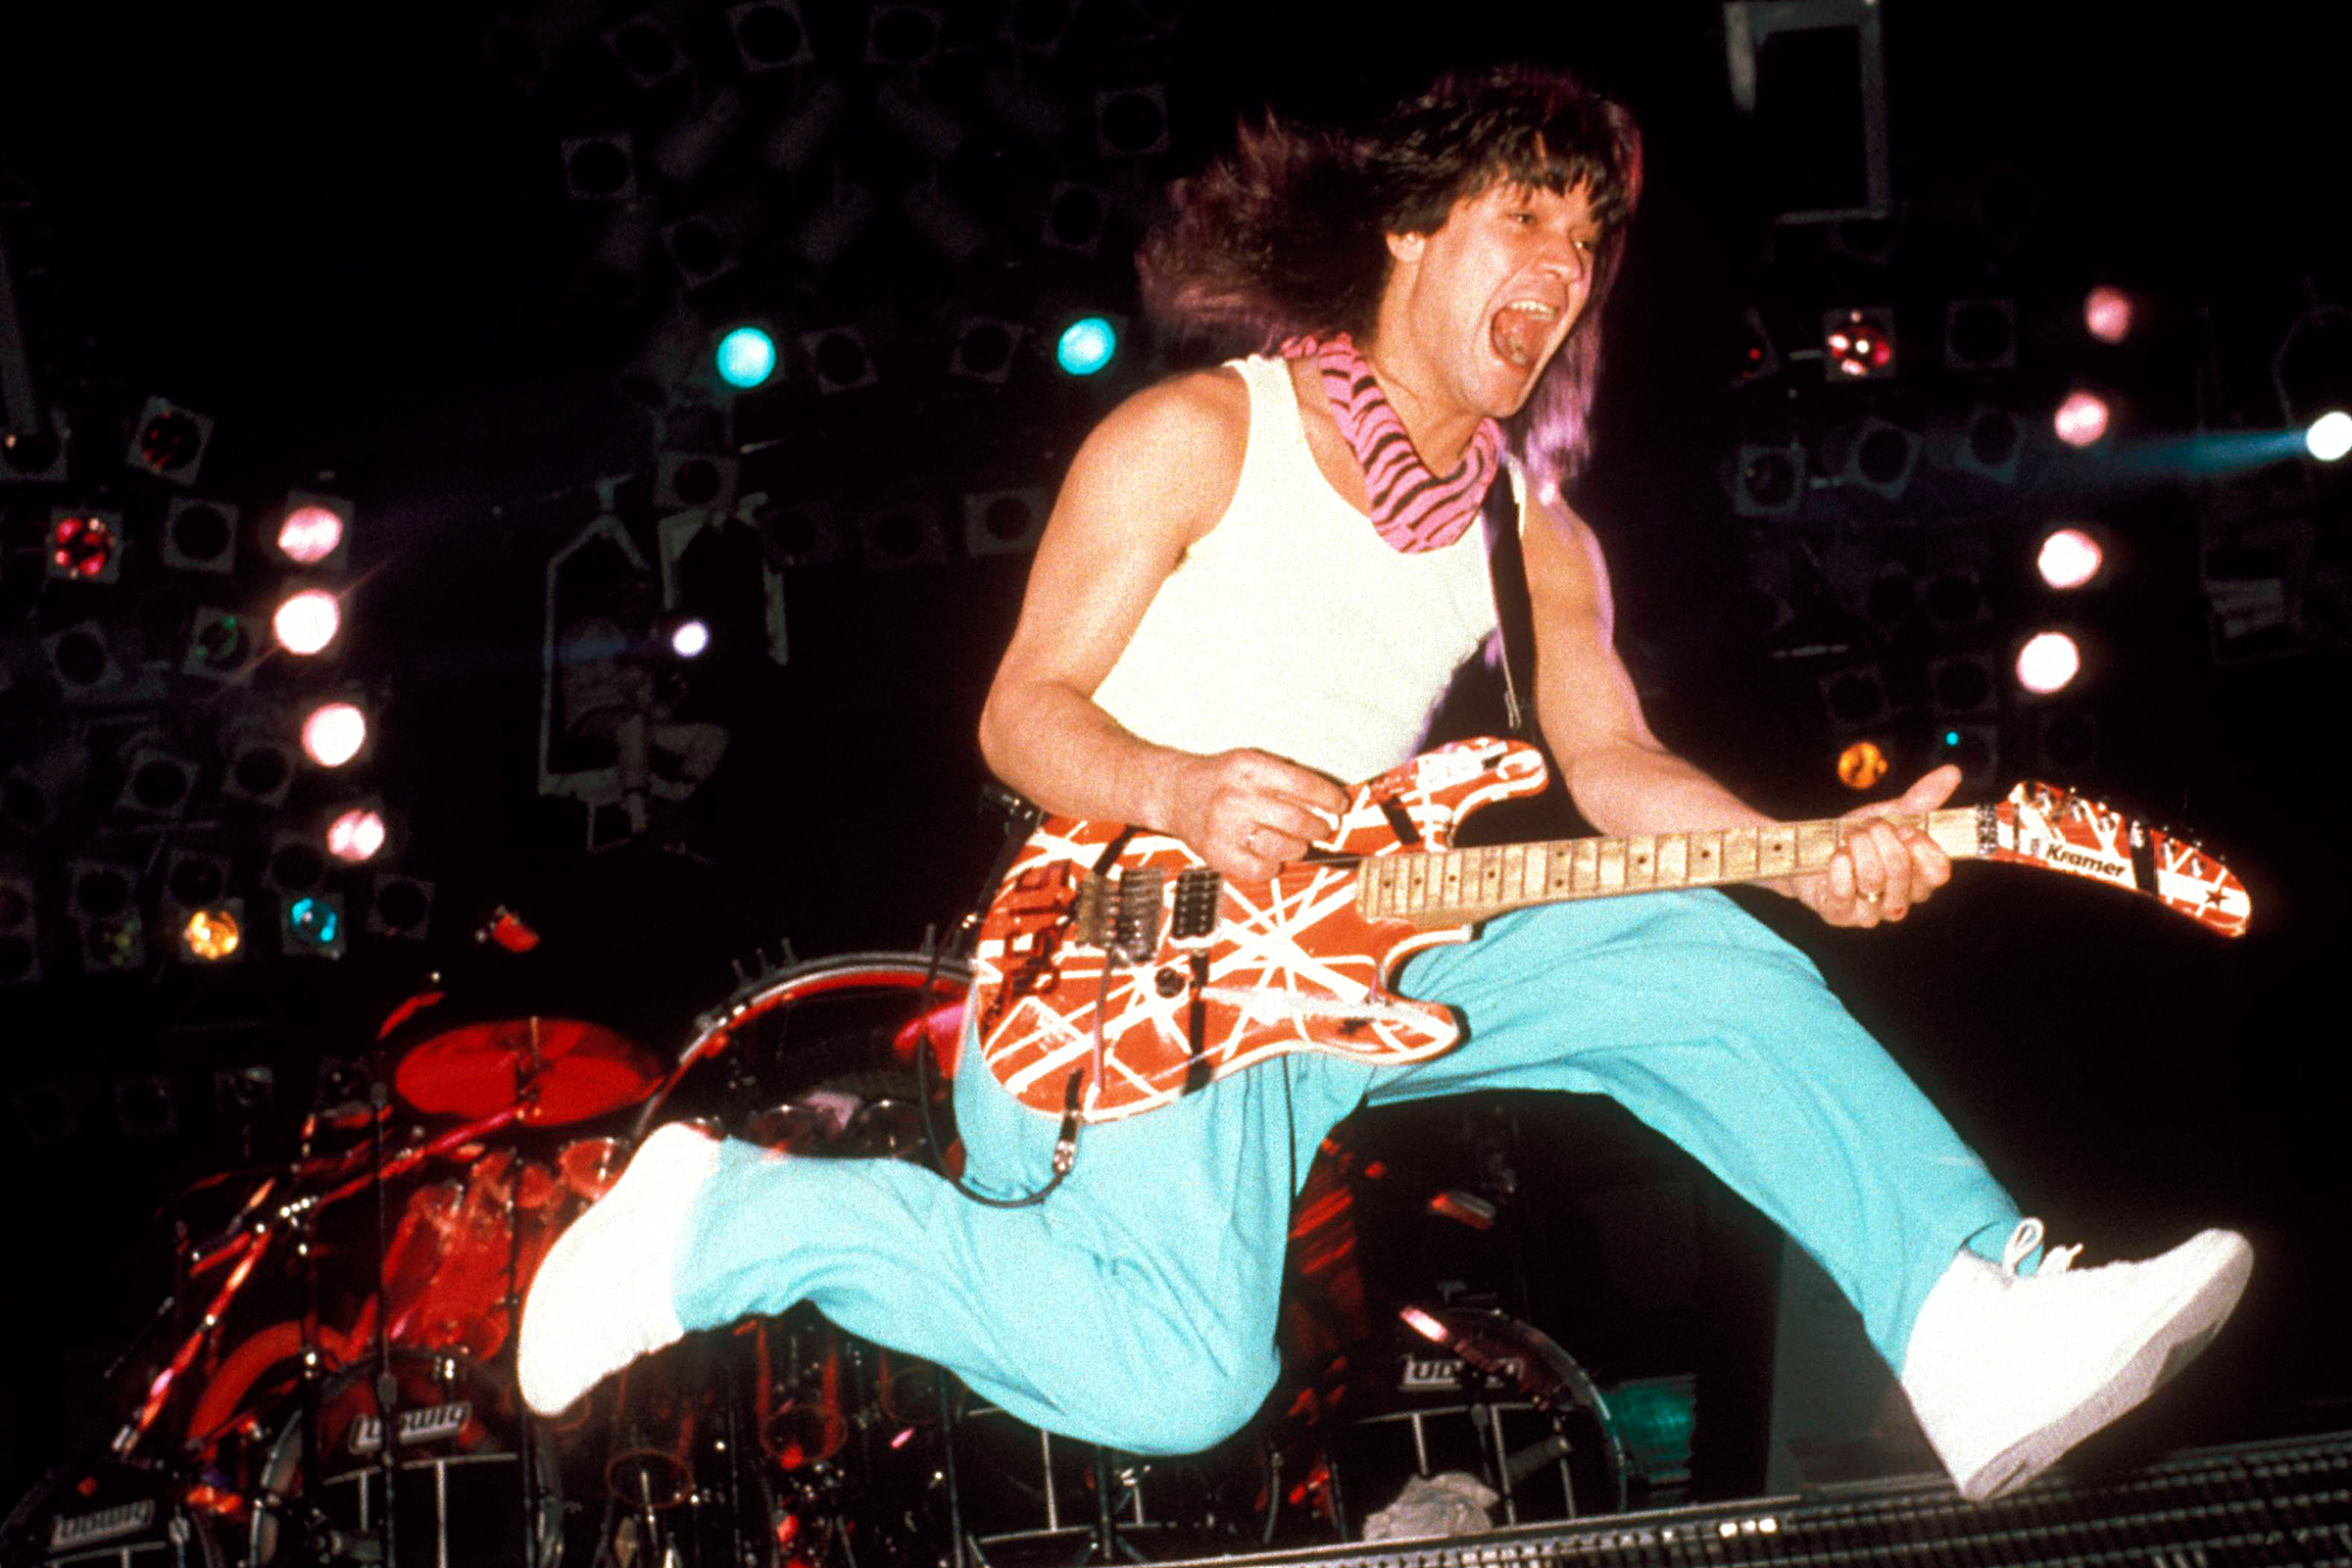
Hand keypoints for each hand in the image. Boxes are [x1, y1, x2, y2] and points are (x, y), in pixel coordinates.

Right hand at [1164, 749, 1348, 882]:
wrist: (1174, 792)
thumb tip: (1330, 804)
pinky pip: (1260, 870)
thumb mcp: (1251, 763)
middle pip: (1298, 820)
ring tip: (1295, 843)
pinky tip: (1270, 857)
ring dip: (1298, 848)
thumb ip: (1287, 778)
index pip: (1303, 785)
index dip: (1329, 798)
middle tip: (1321, 828)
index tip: (1340, 806)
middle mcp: (1236, 796)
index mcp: (1249, 767)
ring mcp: (1224, 827)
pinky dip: (1273, 867)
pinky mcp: (1216, 853)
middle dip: (1319, 827)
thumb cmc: (1220, 779)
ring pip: (1284, 848)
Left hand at [1791, 764, 1960, 928]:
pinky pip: (1844, 893)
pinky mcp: (1839, 915)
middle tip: (1868, 827)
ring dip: (1857, 846)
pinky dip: (1839, 868)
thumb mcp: (1891, 815)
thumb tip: (1952, 773)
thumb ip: (1923, 799)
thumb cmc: (1859, 839)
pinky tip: (1836, 856)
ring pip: (1873, 879)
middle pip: (1902, 868)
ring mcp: (1870, 914)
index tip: (1907, 828)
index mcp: (1919, 880)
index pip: (1938, 872)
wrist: (1810, 853)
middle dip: (1881, 836)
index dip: (1923, 846)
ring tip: (1848, 837)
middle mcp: (1899, 901)